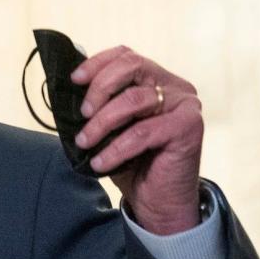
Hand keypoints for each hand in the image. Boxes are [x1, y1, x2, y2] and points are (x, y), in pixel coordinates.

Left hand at [71, 46, 203, 234]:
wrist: (159, 202)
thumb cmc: (133, 163)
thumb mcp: (111, 128)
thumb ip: (99, 104)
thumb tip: (70, 85)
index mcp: (157, 80)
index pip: (126, 56)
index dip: (97, 63)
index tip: (74, 79)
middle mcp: (175, 86)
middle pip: (132, 66)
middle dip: (99, 88)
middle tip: (83, 114)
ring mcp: (185, 104)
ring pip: (134, 100)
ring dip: (101, 122)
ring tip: (84, 142)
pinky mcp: (189, 127)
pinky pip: (143, 132)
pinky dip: (116, 148)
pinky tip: (100, 162)